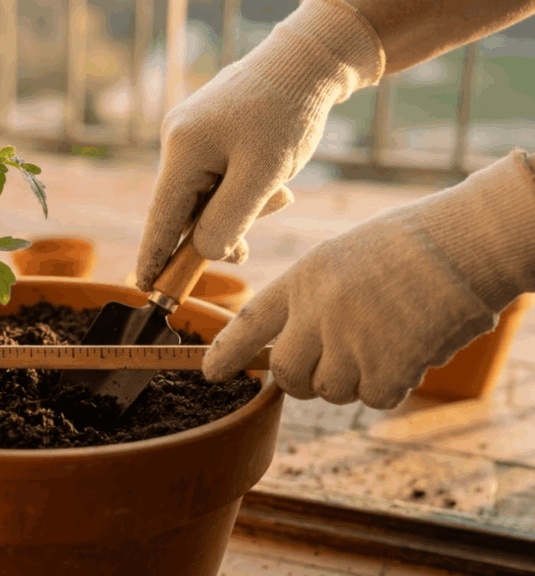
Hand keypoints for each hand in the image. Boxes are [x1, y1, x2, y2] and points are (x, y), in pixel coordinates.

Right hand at [136, 0, 383, 290]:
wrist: (308, 61)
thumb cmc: (288, 115)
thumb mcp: (263, 176)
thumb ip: (229, 220)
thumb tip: (205, 253)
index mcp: (183, 151)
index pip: (161, 218)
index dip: (154, 257)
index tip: (146, 288)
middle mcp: (177, 141)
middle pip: (184, 208)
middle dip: (213, 231)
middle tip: (245, 251)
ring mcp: (190, 135)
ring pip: (203, 194)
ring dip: (234, 209)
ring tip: (276, 197)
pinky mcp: (208, 132)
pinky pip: (215, 176)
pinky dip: (238, 190)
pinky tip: (269, 183)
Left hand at [202, 150, 534, 408]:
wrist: (465, 244)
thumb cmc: (410, 244)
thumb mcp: (342, 257)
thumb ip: (313, 299)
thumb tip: (301, 348)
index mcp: (303, 279)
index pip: (251, 323)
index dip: (227, 352)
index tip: (210, 372)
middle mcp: (316, 313)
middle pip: (287, 374)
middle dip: (303, 379)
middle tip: (331, 363)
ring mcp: (349, 342)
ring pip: (330, 390)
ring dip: (353, 379)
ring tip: (384, 340)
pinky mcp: (385, 367)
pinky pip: (373, 397)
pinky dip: (391, 384)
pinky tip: (410, 350)